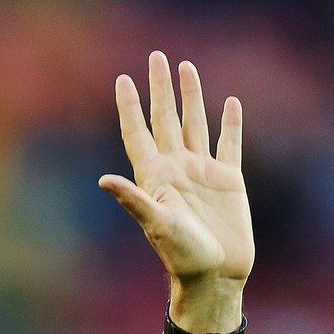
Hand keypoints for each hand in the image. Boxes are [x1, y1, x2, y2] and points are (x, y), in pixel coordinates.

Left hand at [99, 52, 251, 333]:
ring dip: (191, 97)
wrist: (215, 276)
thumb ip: (133, 200)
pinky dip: (230, 123)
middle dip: (160, 88)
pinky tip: (230, 103)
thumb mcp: (156, 225)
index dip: (130, 106)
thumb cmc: (181, 255)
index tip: (122, 79)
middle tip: (156, 57)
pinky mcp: (229, 181)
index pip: (138, 132)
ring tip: (187, 67)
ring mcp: (202, 172)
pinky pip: (229, 144)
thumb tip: (103, 180)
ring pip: (195, 123)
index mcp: (155, 176)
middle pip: (165, 119)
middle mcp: (176, 169)